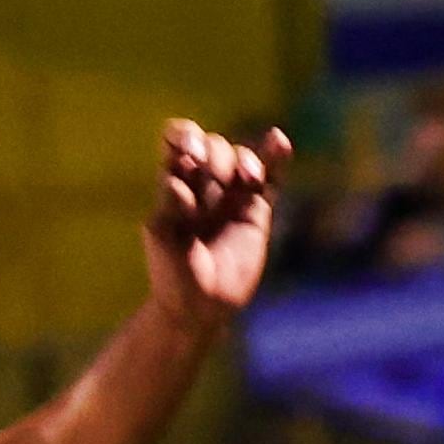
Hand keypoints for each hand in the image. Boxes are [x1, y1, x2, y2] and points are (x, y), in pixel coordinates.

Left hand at [144, 121, 288, 318]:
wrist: (200, 307)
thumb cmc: (173, 273)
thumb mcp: (163, 239)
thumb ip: (170, 206)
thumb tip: (178, 181)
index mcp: (174, 180)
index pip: (178, 139)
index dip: (185, 136)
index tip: (190, 155)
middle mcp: (203, 181)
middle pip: (213, 146)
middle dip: (215, 157)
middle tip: (214, 182)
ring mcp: (232, 194)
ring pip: (240, 158)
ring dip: (243, 160)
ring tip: (247, 178)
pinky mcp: (257, 209)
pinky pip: (270, 178)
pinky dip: (276, 158)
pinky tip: (280, 143)